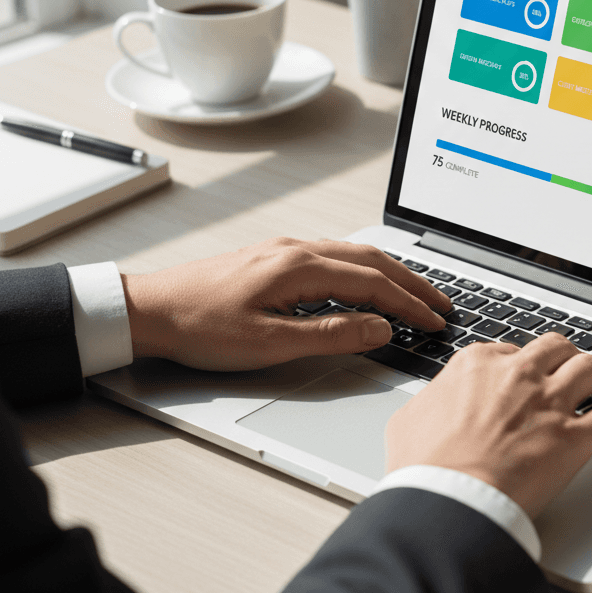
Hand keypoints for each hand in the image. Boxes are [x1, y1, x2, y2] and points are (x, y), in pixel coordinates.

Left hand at [121, 237, 450, 370]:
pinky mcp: (275, 255)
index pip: (373, 283)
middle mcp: (297, 249)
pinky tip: (367, 281)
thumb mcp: (268, 343)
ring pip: (355, 252)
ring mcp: (285, 248)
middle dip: (413, 281)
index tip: (435, 321)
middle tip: (442, 303)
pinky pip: (335, 254)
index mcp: (299, 267)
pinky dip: (365, 268)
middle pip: (372, 259)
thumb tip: (379, 328)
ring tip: (416, 292)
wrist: (149, 309)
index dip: (409, 304)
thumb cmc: (200, 327)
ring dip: (391, 272)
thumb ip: (329, 334)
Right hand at [385, 333, 591, 517]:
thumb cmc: (424, 468)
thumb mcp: (410, 420)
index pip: (509, 349)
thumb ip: (432, 401)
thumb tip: (435, 402)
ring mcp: (549, 404)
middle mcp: (518, 375)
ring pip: (590, 368)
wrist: (449, 501)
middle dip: (564, 355)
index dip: (520, 363)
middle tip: (569, 367)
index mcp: (477, 364)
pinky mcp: (573, 438)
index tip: (524, 375)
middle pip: (555, 348)